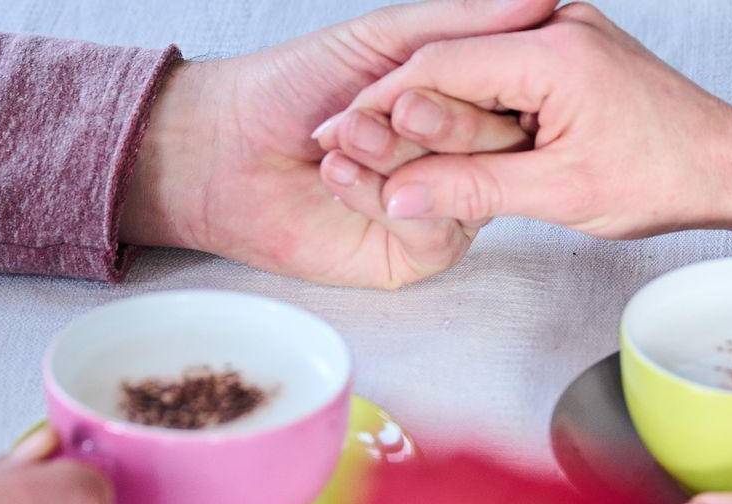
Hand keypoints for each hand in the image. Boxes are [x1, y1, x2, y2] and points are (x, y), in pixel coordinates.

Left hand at [117, 0, 556, 288]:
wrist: (223, 148)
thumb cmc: (292, 86)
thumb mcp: (381, 37)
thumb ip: (459, 21)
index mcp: (460, 103)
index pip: (507, 95)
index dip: (479, 81)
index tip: (435, 70)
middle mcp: (459, 157)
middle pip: (493, 146)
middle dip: (432, 123)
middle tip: (387, 108)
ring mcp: (442, 205)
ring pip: (463, 188)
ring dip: (394, 156)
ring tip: (341, 137)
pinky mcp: (415, 252)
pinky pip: (432, 229)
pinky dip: (381, 197)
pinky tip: (336, 174)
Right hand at [318, 3, 731, 238]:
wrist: (728, 161)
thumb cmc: (666, 175)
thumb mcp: (561, 194)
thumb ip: (472, 190)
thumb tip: (397, 199)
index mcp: (556, 52)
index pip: (440, 67)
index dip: (380, 106)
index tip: (337, 137)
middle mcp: (557, 25)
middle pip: (448, 61)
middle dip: (392, 107)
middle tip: (341, 145)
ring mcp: (563, 32)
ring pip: (469, 67)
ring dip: (425, 108)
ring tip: (377, 147)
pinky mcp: (566, 50)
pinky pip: (497, 72)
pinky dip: (463, 105)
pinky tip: (432, 137)